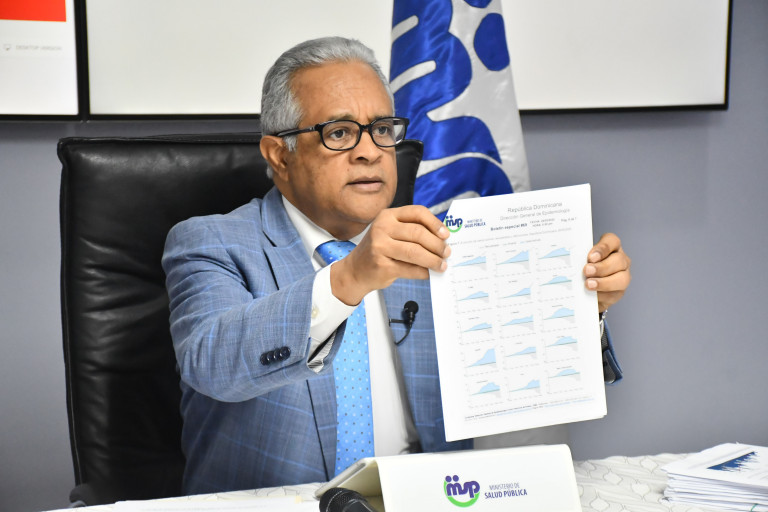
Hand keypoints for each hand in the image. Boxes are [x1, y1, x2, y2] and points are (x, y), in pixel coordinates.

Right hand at [330, 205, 450, 305]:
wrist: (356, 270)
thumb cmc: (380, 250)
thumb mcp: (391, 232)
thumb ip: (412, 231)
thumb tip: (443, 239)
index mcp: (388, 215)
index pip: (417, 212)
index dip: (435, 223)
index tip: (446, 235)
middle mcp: (382, 228)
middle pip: (418, 233)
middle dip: (437, 244)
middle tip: (447, 252)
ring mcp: (380, 246)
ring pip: (415, 252)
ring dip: (433, 260)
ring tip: (442, 265)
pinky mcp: (382, 265)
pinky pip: (410, 269)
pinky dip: (423, 272)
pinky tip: (429, 274)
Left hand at [583, 233, 630, 312]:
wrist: (584, 289)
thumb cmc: (582, 268)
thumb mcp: (580, 259)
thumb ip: (580, 258)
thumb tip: (572, 261)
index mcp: (611, 246)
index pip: (612, 241)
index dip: (602, 248)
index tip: (590, 257)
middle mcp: (621, 259)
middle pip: (619, 260)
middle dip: (602, 267)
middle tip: (586, 271)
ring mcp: (623, 276)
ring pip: (622, 278)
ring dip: (604, 282)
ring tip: (588, 285)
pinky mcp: (619, 292)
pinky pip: (615, 294)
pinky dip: (602, 295)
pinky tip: (592, 295)